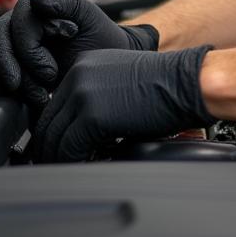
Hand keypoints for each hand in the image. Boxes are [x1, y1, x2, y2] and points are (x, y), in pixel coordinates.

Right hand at [0, 0, 158, 106]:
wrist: (103, 63)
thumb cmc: (97, 37)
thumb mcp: (87, 16)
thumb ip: (64, 3)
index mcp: (36, 5)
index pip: (17, 20)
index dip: (30, 44)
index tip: (50, 68)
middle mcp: (18, 20)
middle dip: (15, 64)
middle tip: (43, 82)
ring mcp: (10, 42)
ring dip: (11, 78)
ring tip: (39, 94)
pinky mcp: (6, 63)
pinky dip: (5, 86)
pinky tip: (29, 95)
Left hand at [32, 46, 214, 161]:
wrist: (188, 82)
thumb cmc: (167, 86)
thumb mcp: (123, 82)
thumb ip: (97, 98)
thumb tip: (82, 132)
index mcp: (85, 64)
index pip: (53, 104)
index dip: (52, 130)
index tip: (54, 148)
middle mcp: (79, 74)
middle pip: (48, 120)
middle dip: (48, 147)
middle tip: (53, 165)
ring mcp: (83, 93)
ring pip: (54, 136)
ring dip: (57, 158)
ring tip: (65, 172)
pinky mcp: (92, 115)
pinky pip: (69, 148)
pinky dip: (71, 163)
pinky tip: (80, 169)